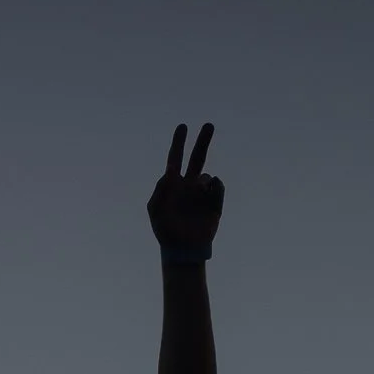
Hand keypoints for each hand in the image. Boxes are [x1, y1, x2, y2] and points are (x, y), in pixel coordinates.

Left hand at [146, 124, 223, 252]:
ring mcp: (202, 193)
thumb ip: (160, 190)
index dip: (178, 142)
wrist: (184, 249)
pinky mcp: (215, 203)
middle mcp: (189, 185)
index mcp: (173, 184)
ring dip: (202, 183)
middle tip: (209, 125)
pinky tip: (208, 196)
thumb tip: (170, 173)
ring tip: (198, 195)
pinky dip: (214, 188)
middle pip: (197, 158)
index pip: (175, 158)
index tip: (182, 127)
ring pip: (207, 176)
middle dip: (202, 141)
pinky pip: (218, 186)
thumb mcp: (155, 210)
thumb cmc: (165, 230)